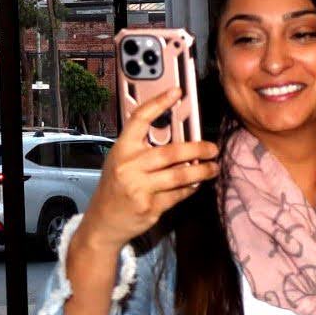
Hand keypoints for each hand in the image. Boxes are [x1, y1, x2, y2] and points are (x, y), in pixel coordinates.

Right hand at [79, 87, 219, 250]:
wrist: (103, 222)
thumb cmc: (115, 188)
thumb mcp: (121, 162)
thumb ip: (143, 149)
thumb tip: (179, 137)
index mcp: (121, 149)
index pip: (140, 119)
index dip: (159, 103)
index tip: (177, 92)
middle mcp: (129, 166)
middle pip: (170, 152)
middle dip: (197, 149)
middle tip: (212, 148)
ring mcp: (138, 187)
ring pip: (179, 175)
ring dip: (201, 171)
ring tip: (212, 168)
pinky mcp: (149, 206)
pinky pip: (178, 194)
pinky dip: (190, 188)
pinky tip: (195, 184)